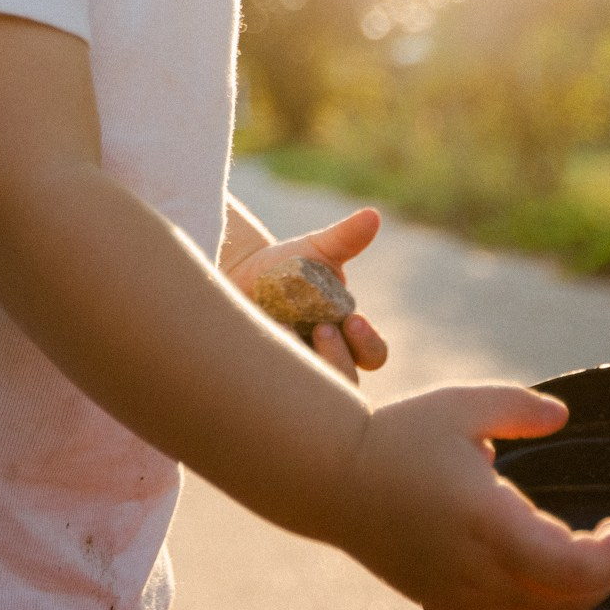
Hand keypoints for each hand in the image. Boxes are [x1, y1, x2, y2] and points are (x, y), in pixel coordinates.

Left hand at [223, 207, 388, 381]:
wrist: (236, 274)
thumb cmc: (284, 265)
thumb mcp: (314, 251)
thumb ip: (344, 239)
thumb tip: (372, 215)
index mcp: (347, 335)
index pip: (373, 355)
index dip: (369, 344)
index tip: (354, 320)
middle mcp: (327, 360)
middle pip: (349, 382)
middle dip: (339, 357)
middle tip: (321, 328)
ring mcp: (298, 372)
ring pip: (316, 394)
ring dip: (309, 365)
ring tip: (285, 330)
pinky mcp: (267, 378)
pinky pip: (276, 389)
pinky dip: (272, 368)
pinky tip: (259, 340)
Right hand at [339, 384, 609, 609]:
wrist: (332, 478)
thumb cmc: (398, 436)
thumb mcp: (461, 405)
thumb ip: (519, 407)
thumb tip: (562, 417)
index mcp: (487, 518)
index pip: (572, 568)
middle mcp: (476, 567)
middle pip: (568, 603)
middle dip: (603, 575)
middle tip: (608, 540)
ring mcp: (459, 593)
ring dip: (575, 598)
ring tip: (578, 558)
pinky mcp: (444, 602)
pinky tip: (540, 577)